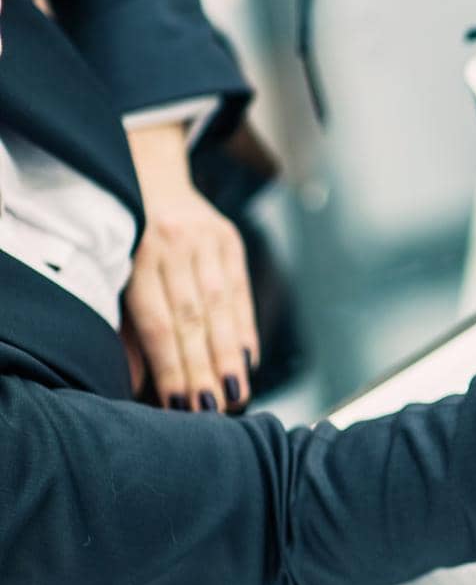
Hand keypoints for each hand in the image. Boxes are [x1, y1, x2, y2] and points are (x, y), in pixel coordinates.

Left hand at [123, 122, 257, 411]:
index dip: (169, 365)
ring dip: (229, 356)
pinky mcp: (230, 238)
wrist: (151, 175)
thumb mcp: (119, 275)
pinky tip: (248, 360)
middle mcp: (171, 244)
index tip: (178, 404)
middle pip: (191, 318)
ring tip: (235, 394)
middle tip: (212, 409)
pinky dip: (245, 329)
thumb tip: (136, 382)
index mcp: (135, 256)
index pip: (157, 321)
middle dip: (203, 368)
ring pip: (220, 307)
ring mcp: (205, 239)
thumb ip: (128, 326)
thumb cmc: (129, 240)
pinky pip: (241, 291)